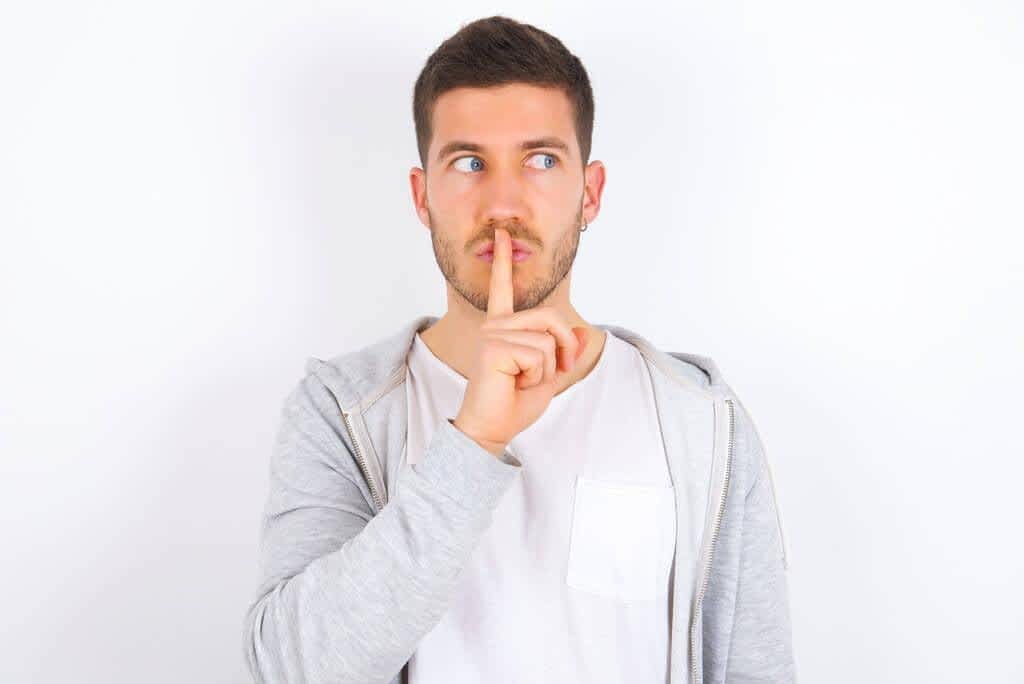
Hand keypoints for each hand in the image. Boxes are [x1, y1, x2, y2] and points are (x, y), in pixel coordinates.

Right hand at [452, 227, 588, 455]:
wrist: (492, 428)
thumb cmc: (514, 404)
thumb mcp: (550, 374)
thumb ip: (565, 350)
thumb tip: (584, 331)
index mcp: (503, 327)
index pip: (504, 289)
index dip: (504, 261)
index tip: (501, 235)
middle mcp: (495, 325)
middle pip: (552, 318)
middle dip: (565, 349)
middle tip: (556, 372)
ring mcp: (492, 334)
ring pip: (548, 341)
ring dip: (548, 369)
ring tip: (523, 381)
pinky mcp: (493, 348)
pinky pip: (539, 354)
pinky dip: (538, 375)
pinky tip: (515, 383)